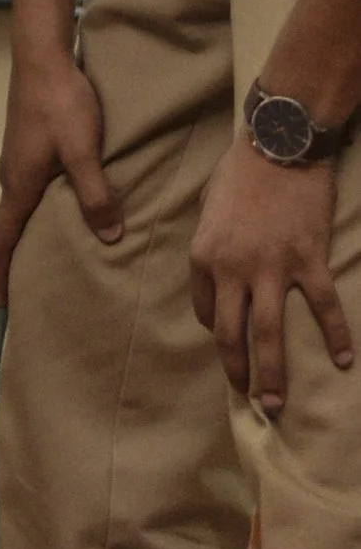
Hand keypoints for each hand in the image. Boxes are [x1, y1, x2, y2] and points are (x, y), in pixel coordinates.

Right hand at [0, 42, 121, 300]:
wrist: (42, 56)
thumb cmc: (61, 104)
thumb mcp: (84, 152)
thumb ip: (95, 195)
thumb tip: (110, 238)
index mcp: (19, 184)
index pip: (2, 238)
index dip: (1, 272)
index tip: (2, 303)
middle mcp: (11, 175)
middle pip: (7, 225)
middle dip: (14, 256)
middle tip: (30, 283)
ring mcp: (16, 157)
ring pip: (18, 204)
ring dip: (26, 229)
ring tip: (48, 248)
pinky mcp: (26, 142)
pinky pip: (26, 186)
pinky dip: (35, 206)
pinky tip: (59, 203)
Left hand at [190, 138, 354, 410]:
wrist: (280, 144)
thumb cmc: (240, 171)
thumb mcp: (210, 208)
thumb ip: (213, 245)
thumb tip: (221, 276)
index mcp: (204, 256)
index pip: (206, 310)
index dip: (218, 329)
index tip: (229, 341)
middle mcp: (232, 268)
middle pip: (232, 334)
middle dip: (238, 371)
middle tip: (251, 399)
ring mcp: (272, 268)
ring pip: (269, 333)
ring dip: (273, 372)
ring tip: (277, 403)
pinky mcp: (308, 261)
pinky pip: (323, 307)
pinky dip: (336, 336)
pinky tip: (344, 361)